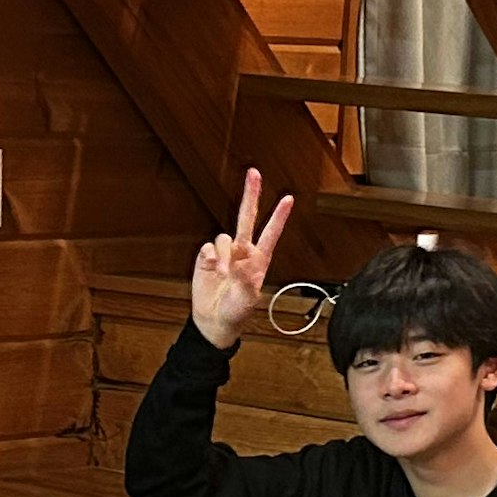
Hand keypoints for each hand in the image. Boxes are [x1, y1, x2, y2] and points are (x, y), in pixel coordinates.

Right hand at [190, 171, 294, 348]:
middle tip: (254, 173)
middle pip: (246, 218)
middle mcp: (242, 252)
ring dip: (222, 254)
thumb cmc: (236, 312)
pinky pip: (208, 247)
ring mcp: (225, 254)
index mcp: (258, 260)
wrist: (214, 322)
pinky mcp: (207, 258)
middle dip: (250, 195)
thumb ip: (245, 281)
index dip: (279, 216)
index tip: (289, 199)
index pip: (271, 233)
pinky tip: (212, 270)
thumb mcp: (246, 301)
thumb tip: (240, 265)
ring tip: (223, 274)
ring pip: (222, 237)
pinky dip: (209, 258)